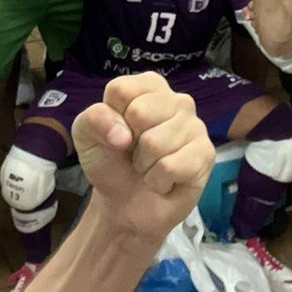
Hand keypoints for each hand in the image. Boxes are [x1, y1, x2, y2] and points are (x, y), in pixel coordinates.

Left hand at [73, 74, 213, 247]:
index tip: (117, 132)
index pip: (121, 90)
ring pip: (154, 143)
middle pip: (139, 113)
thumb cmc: (110, 162)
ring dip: (144, 165)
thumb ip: (93, 119)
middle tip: (135, 153)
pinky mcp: (206, 153)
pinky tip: (164, 180)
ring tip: (149, 167)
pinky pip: (170, 166)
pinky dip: (157, 181)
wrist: (126, 205)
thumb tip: (122, 134)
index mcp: (148, 86)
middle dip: (129, 144)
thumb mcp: (86, 136)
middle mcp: (176, 99)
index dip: (111, 118)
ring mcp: (195, 125)